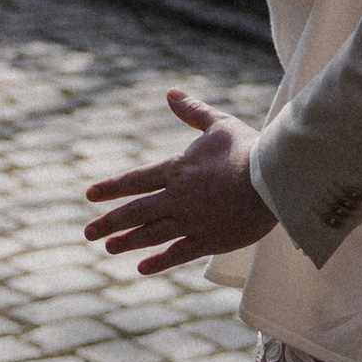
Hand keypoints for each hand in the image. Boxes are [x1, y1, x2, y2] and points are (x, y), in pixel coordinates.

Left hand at [83, 90, 278, 273]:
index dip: (111, 188)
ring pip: (151, 234)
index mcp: (177, 169)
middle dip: (110, 222)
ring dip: (127, 241)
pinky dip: (159, 261)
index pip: (135, 181)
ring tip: (108, 248)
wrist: (274, 179)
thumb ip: (193, 111)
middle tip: (88, 232)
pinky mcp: (210, 240)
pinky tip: (142, 267)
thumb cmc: (249, 148)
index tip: (90, 195)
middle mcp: (178, 197)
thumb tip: (171, 93)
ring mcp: (192, 221)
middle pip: (136, 211)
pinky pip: (178, 254)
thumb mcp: (218, 124)